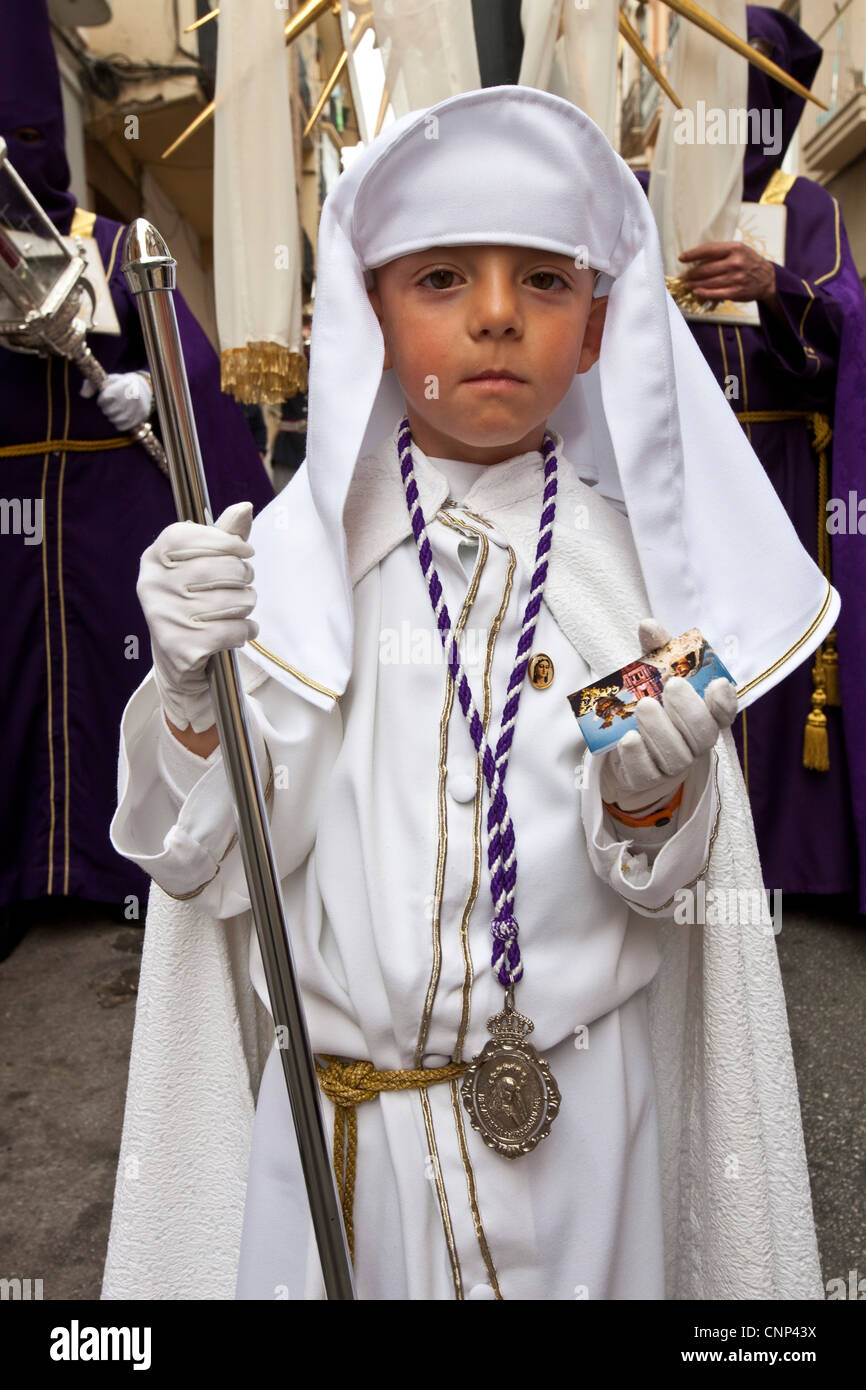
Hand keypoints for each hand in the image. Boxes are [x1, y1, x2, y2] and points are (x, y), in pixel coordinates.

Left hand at [81, 371, 152, 429]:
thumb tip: (83, 394)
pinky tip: (121, 416)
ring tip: (116, 410)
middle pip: (110, 411)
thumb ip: (91, 384)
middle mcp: (133, 397)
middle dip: (106, 409)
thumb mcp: (106, 379)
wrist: (143, 388)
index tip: (105, 397)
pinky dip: (119, 424)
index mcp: (123, 385)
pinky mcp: (142, 417)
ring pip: (116, 420)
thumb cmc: (119, 384)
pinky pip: (123, 427)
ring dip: (112, 417)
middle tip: (110, 405)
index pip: (106, 398)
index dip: (102, 400)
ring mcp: (138, 408)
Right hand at [136, 501, 257, 732]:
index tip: (245, 551)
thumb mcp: (200, 565)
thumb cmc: (192, 601)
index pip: (194, 536)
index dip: (228, 542)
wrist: (176, 659)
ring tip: (241, 608)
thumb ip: (223, 537)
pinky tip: (240, 631)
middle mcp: (153, 585)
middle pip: (221, 569)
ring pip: (233, 600)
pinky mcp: (182, 646)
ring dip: (247, 604)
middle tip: (245, 583)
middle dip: (244, 575)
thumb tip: (245, 507)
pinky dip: (246, 630)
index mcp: (153, 558)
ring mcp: (165, 616)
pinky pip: (234, 629)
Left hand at [600, 619, 737, 812]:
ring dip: (661, 730)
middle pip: (703, 735)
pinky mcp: (646, 779)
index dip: (724, 702)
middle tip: (672, 687)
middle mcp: (694, 743)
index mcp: (704, 716)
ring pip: (676, 756)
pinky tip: (629, 739)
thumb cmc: (649, 704)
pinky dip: (638, 756)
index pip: (724, 713)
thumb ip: (656, 652)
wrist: (623, 747)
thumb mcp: (652, 675)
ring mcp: (672, 765)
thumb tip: (648, 625)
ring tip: (644, 706)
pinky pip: (647, 773)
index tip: (717, 684)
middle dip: (689, 710)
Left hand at [678, 242, 775, 303]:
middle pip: (706, 268)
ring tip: (687, 284)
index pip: (709, 250)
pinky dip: (704, 293)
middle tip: (684, 276)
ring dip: (695, 284)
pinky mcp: (736, 292)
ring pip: (709, 282)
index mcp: (735, 248)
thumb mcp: (739, 250)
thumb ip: (722, 252)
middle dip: (692, 273)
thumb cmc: (749, 262)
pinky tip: (697, 292)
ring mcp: (736, 278)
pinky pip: (715, 293)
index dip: (693, 254)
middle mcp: (735, 262)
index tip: (682, 258)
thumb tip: (698, 258)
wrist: (768, 278)